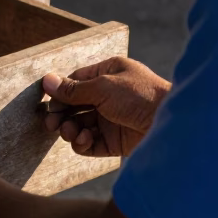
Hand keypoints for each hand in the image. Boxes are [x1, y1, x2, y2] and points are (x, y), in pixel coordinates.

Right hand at [42, 56, 170, 156]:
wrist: (170, 124)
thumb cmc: (141, 97)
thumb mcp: (103, 87)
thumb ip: (73, 89)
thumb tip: (47, 81)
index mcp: (109, 74)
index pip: (76, 81)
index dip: (60, 93)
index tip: (48, 103)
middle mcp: (109, 96)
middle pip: (75, 106)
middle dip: (62, 114)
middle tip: (51, 124)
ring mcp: (112, 119)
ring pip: (80, 125)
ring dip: (71, 129)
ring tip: (70, 132)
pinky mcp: (114, 141)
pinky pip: (89, 143)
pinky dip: (82, 143)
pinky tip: (84, 140)